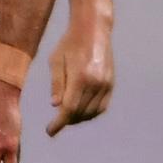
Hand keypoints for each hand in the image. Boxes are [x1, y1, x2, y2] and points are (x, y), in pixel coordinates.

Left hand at [44, 17, 113, 135]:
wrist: (93, 31)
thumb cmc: (69, 44)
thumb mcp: (55, 61)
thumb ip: (57, 84)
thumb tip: (56, 106)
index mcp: (80, 77)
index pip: (70, 107)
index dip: (60, 122)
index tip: (50, 131)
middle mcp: (96, 83)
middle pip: (81, 112)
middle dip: (67, 121)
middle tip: (55, 123)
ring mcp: (106, 84)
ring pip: (93, 112)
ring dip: (79, 118)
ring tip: (66, 117)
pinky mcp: (112, 84)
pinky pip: (102, 106)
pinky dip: (91, 113)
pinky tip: (81, 112)